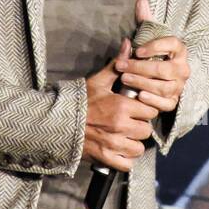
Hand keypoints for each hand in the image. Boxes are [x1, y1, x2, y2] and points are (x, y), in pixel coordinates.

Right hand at [84, 36, 158, 172]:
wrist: (57, 123)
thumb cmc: (79, 101)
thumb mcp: (98, 81)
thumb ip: (117, 65)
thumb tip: (129, 44)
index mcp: (121, 106)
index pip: (150, 110)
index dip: (145, 108)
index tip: (137, 108)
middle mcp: (120, 126)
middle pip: (146, 130)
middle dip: (140, 126)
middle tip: (131, 122)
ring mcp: (113, 145)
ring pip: (139, 148)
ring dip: (134, 143)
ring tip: (125, 136)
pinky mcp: (106, 159)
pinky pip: (127, 164)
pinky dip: (125, 159)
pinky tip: (119, 150)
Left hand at [115, 0, 189, 115]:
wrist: (160, 80)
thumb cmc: (152, 55)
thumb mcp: (148, 38)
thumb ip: (145, 20)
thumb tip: (141, 0)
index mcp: (179, 50)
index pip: (172, 45)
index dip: (156, 47)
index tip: (138, 50)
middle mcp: (183, 69)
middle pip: (164, 69)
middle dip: (141, 68)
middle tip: (122, 67)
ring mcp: (180, 86)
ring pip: (164, 86)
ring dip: (143, 83)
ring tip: (125, 79)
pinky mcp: (174, 102)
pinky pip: (166, 103)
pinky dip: (153, 101)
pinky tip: (139, 96)